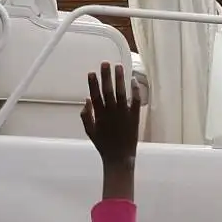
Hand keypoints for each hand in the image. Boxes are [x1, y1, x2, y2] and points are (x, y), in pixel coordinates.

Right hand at [81, 63, 139, 200]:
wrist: (119, 157)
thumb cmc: (104, 144)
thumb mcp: (90, 131)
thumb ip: (86, 116)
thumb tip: (86, 99)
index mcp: (99, 115)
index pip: (95, 95)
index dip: (93, 84)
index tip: (91, 72)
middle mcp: (111, 112)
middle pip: (108, 91)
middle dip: (106, 76)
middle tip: (105, 63)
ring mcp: (124, 113)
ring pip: (121, 92)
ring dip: (120, 79)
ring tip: (119, 66)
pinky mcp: (135, 116)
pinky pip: (135, 101)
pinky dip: (135, 90)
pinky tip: (134, 80)